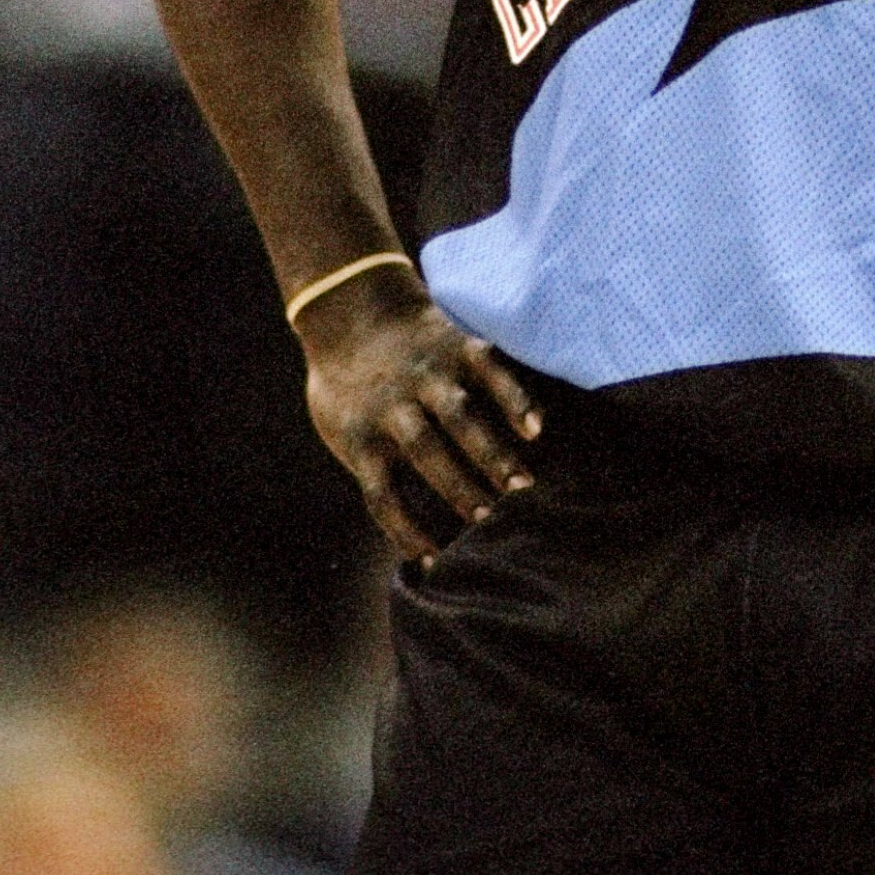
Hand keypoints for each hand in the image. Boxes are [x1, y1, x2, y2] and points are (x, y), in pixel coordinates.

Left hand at [299, 267, 543, 563]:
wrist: (348, 312)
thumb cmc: (345, 388)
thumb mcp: (338, 430)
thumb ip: (372, 471)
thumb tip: (402, 529)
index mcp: (360, 434)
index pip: (382, 494)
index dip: (406, 530)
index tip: (434, 562)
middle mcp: (394, 404)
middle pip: (427, 451)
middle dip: (459, 487)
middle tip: (490, 521)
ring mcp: (426, 373)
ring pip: (459, 414)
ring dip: (491, 451)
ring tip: (522, 486)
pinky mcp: (453, 345)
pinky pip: (487, 370)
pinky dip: (512, 397)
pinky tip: (536, 428)